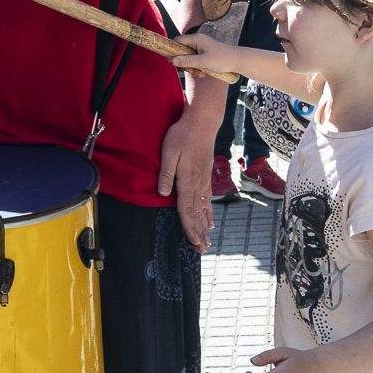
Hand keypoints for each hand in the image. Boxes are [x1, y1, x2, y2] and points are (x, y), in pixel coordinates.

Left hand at [157, 110, 220, 249]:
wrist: (202, 123)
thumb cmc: (182, 135)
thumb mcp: (169, 152)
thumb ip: (165, 174)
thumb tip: (162, 194)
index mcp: (187, 180)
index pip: (186, 209)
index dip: (189, 227)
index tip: (193, 242)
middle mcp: (198, 184)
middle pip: (197, 213)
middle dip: (199, 233)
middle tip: (202, 250)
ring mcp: (203, 180)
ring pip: (204, 209)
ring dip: (205, 227)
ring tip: (207, 242)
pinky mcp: (205, 176)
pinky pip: (207, 200)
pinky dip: (208, 213)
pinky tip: (210, 222)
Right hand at [173, 32, 238, 78]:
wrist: (238, 61)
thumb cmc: (223, 59)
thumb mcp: (203, 61)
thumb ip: (187, 61)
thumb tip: (173, 60)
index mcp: (196, 39)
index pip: (178, 41)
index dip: (172, 50)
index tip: (171, 61)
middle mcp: (198, 42)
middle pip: (182, 51)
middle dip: (185, 63)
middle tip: (191, 70)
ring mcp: (201, 48)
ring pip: (188, 58)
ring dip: (192, 68)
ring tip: (200, 73)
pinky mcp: (205, 55)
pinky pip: (195, 61)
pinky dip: (197, 68)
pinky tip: (203, 73)